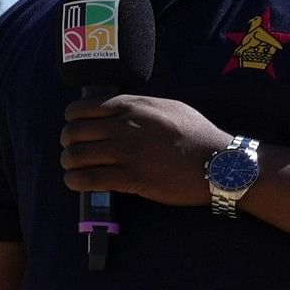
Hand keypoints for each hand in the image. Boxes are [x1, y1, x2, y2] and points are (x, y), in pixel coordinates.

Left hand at [61, 94, 225, 205]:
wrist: (221, 163)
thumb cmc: (198, 135)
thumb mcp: (169, 108)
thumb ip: (140, 107)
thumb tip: (116, 109)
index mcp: (132, 106)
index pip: (81, 109)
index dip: (72, 121)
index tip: (76, 130)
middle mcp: (124, 126)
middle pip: (73, 133)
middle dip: (68, 143)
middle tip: (74, 151)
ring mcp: (126, 152)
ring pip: (75, 156)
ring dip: (69, 164)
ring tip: (75, 168)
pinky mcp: (130, 177)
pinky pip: (87, 180)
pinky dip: (76, 182)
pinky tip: (79, 183)